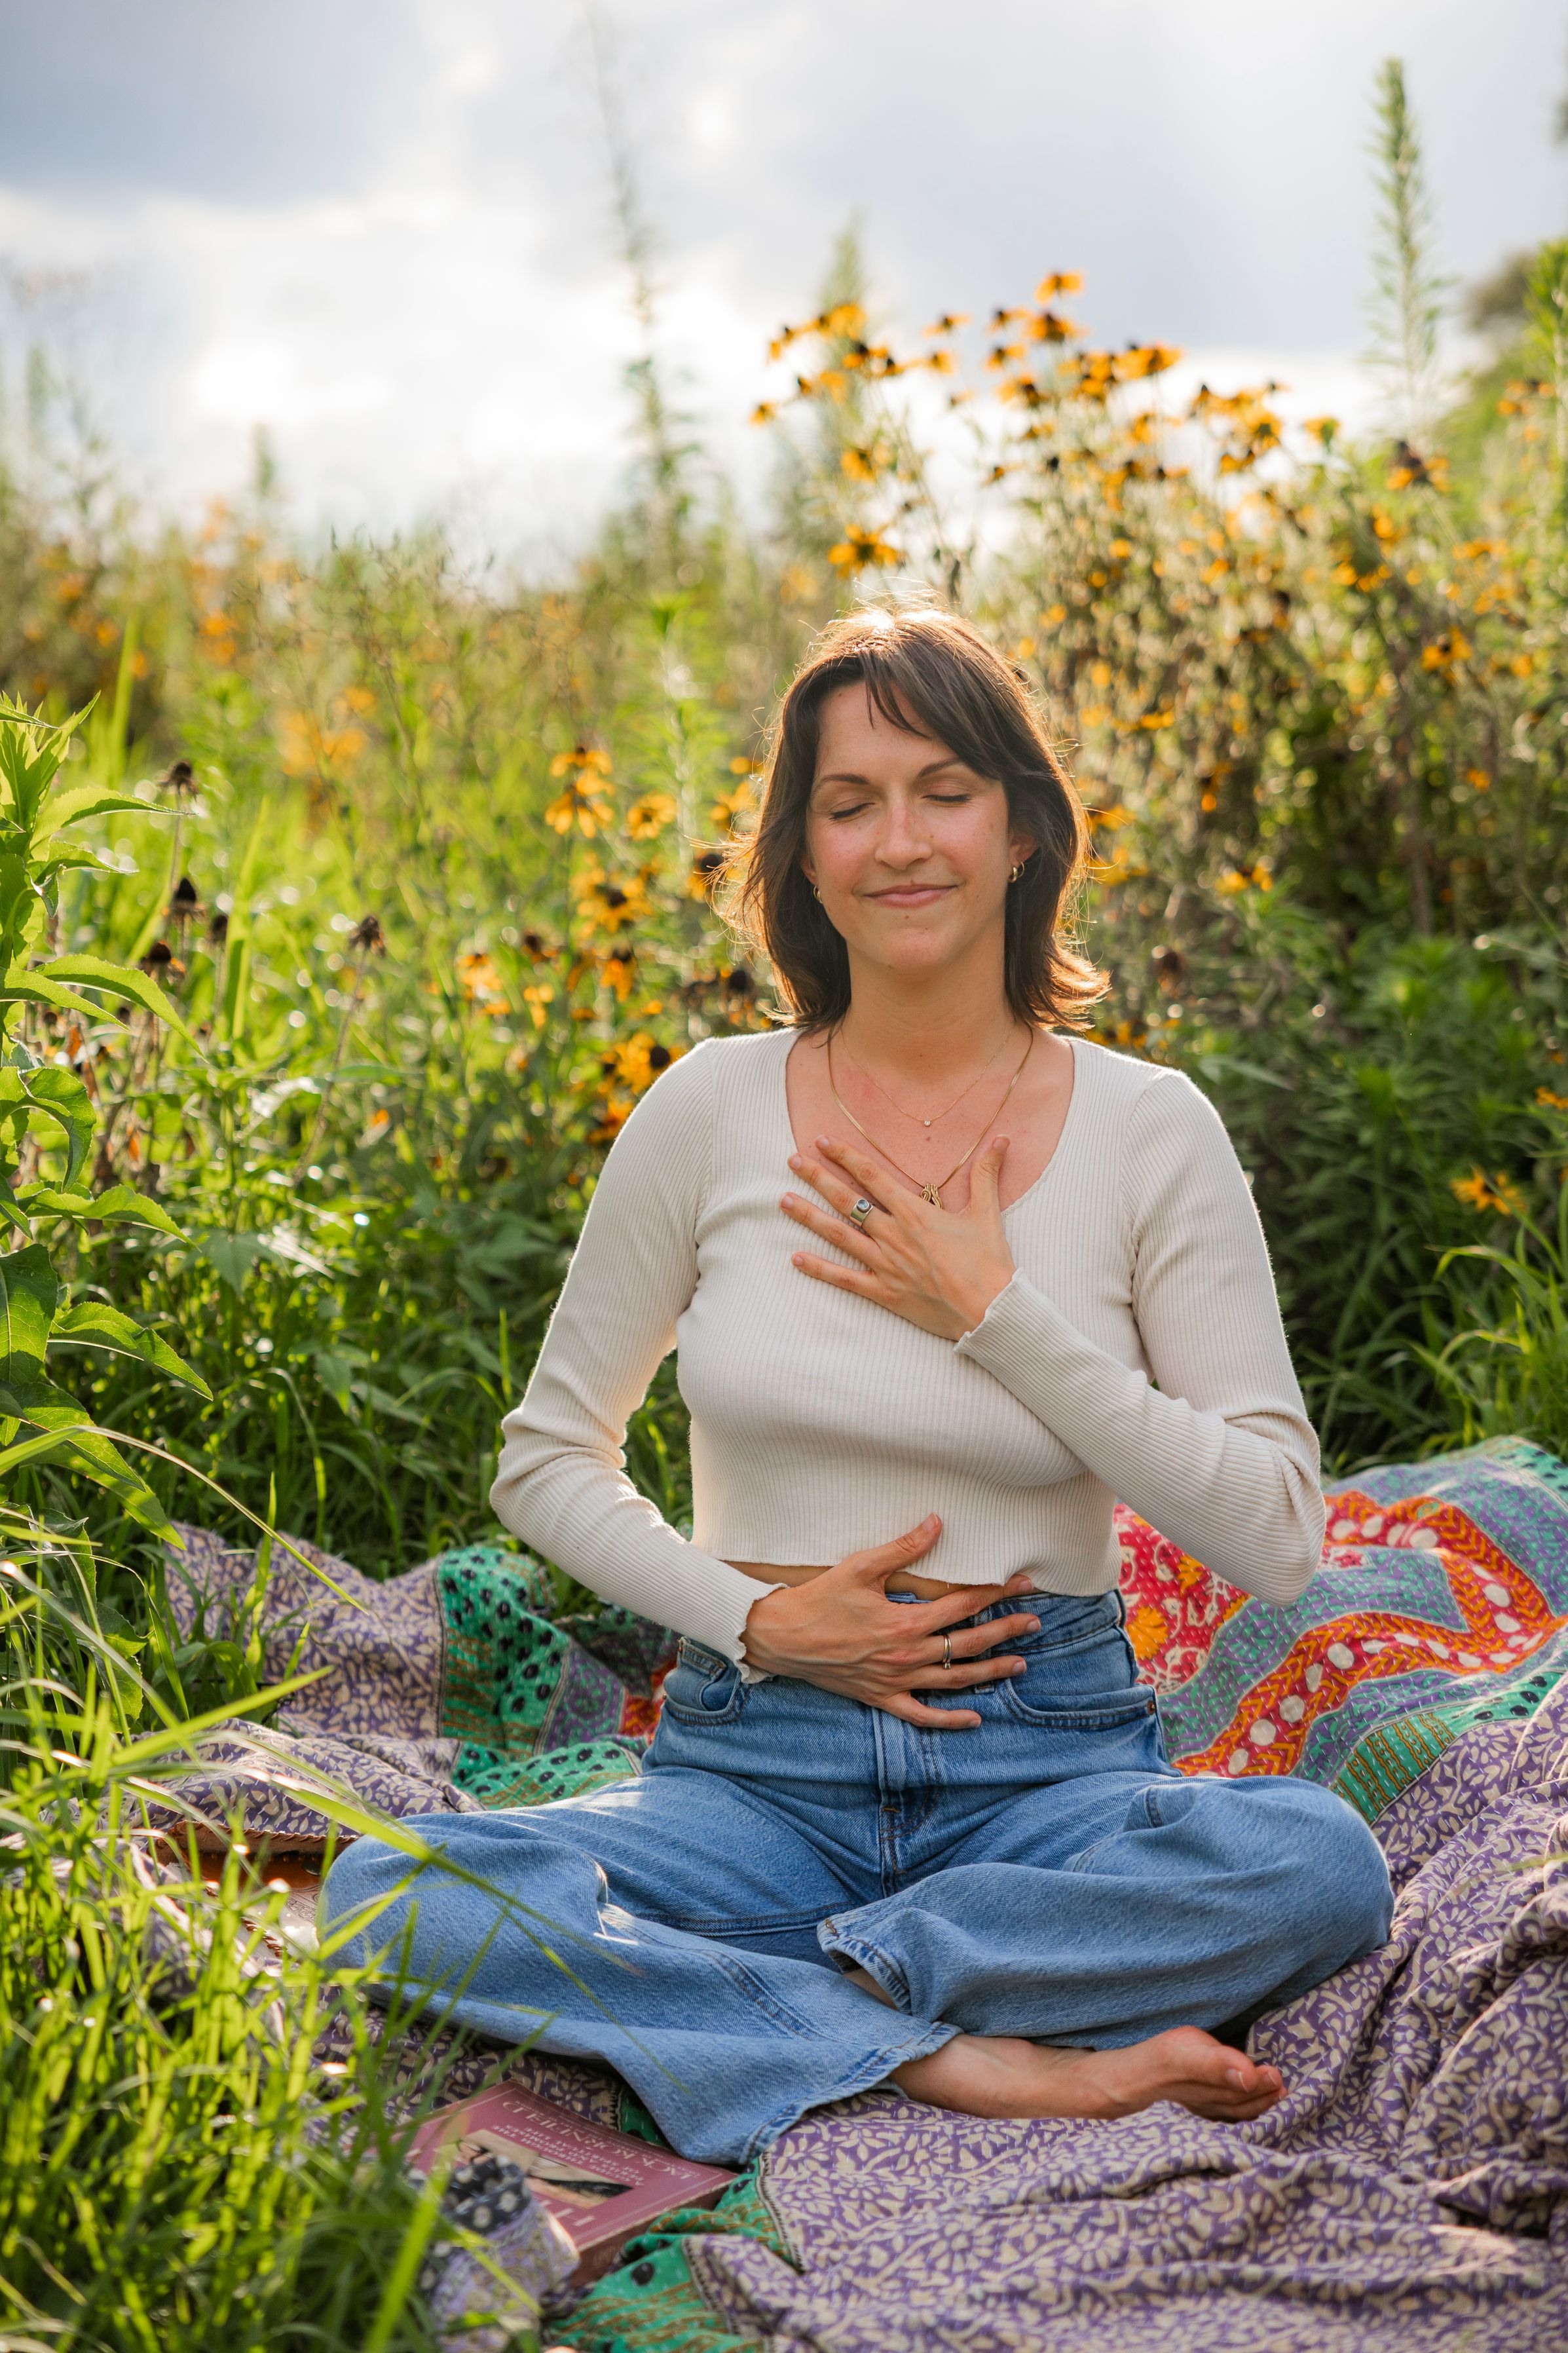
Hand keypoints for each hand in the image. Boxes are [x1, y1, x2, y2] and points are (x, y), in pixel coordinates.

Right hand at [739, 1514, 1040, 1729]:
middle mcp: (907, 1656)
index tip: (1023, 1584)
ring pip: (954, 1681)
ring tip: (1020, 1664)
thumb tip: (937, 1524)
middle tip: (1034, 1622)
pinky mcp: (881, 1698)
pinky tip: (974, 1720)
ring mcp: (896, 1681)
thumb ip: (904, 1548)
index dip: (997, 1592)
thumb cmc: (818, 1599)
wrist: (781, 1638)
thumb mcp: (861, 1567)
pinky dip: (949, 1720)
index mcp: (906, 1622)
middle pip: (969, 1644)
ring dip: (990, 1672)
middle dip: (1006, 1631)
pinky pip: (921, 1715)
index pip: (964, 1604)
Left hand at [781, 1135, 1016, 1340]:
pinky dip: (819, 1269)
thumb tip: (1003, 1137)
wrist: (990, 1310)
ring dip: (809, 1217)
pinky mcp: (884, 1292)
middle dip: (818, 1178)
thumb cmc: (989, 1263)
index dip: (846, 1157)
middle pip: (847, 1201)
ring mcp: (886, 1265)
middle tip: (792, 1161)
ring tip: (783, 1201)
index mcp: (915, 1214)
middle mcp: (894, 1236)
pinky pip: (845, 1279)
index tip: (822, 1141)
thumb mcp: (988, 1213)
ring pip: (839, 1235)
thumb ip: (986, 1174)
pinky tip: (796, 1259)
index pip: (872, 1177)